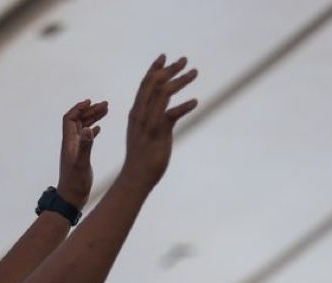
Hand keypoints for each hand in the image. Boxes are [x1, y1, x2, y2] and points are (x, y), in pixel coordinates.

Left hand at [56, 99, 108, 207]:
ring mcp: (75, 149)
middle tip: (105, 105)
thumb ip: (86, 146)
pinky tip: (99, 129)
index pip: (70, 119)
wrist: (71, 198)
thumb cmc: (75, 183)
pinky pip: (86, 138)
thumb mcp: (82, 164)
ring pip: (83, 128)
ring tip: (106, 111)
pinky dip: (93, 130)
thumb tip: (90, 129)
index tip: (90, 101)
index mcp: (69, 142)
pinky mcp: (81, 156)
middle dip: (90, 111)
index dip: (79, 108)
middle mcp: (71, 143)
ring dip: (93, 118)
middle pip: (78, 121)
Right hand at [120, 54, 198, 189]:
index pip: (145, 84)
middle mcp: (141, 113)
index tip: (164, 57)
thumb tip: (162, 111)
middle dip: (170, 69)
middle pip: (155, 83)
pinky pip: (171, 115)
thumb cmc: (142, 157)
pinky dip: (183, 107)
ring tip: (194, 73)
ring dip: (180, 81)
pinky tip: (196, 101)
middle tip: (184, 60)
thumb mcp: (143, 133)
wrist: (135, 176)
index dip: (155, 69)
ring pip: (164, 93)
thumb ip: (150, 119)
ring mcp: (149, 122)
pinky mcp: (158, 133)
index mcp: (136, 112)